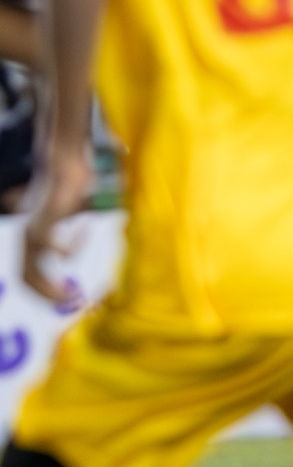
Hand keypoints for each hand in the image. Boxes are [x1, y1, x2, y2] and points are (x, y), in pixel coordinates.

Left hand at [22, 150, 92, 304]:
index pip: (30, 277)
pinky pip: (54, 249)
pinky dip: (72, 248)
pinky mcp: (43, 222)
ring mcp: (32, 232)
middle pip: (27, 281)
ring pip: (31, 274)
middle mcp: (27, 239)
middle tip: (78, 303)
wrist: (66, 164)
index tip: (74, 300)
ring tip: (77, 293)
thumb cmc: (74, 191)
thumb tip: (92, 252)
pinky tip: (85, 233)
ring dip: (54, 289)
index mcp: (33, 241)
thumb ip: (76, 238)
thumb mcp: (76, 221)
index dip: (48, 293)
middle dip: (51, 297)